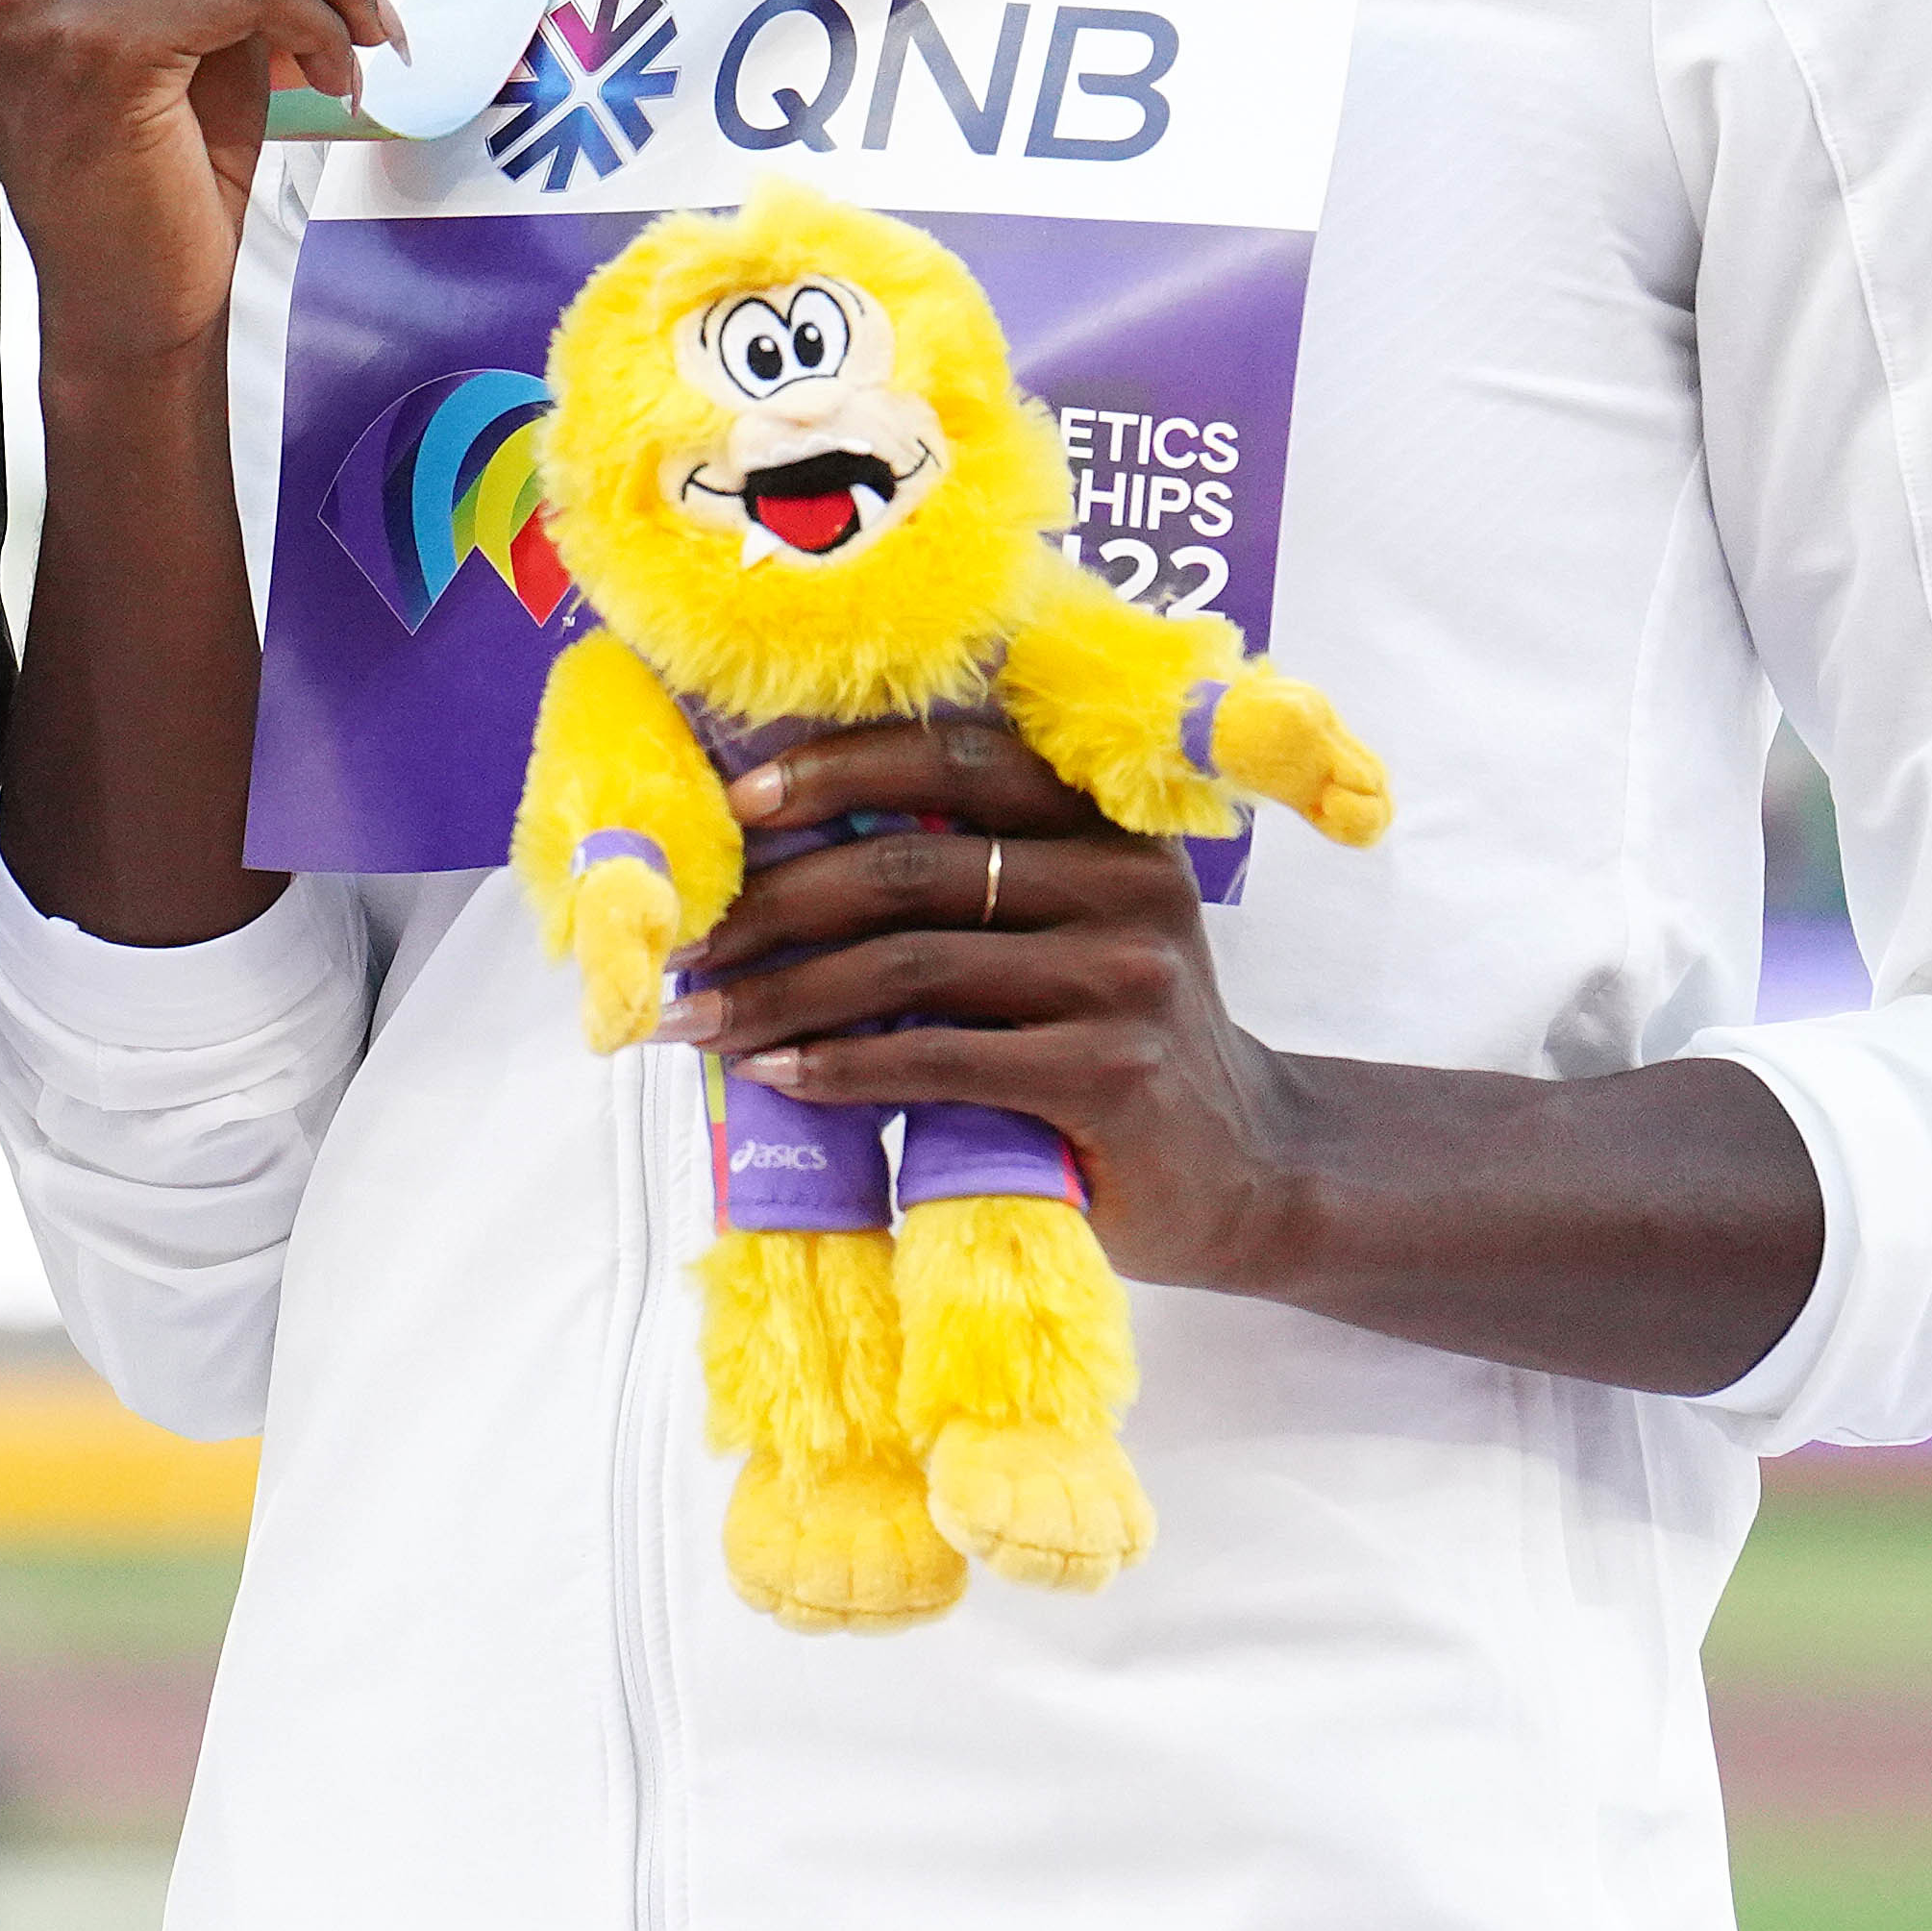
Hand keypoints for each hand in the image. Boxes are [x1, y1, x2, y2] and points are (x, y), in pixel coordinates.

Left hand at [657, 719, 1305, 1282]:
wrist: (1244, 1170)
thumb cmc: (1112, 1038)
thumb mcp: (1067, 930)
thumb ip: (968, 880)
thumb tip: (774, 857)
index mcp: (1104, 822)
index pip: (953, 760)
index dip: (836, 770)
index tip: (736, 805)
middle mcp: (1123, 882)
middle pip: (908, 866)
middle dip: (773, 906)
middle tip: (687, 944)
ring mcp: (1123, 978)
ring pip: (907, 965)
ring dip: (781, 995)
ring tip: (701, 1020)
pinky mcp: (1109, 1075)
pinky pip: (937, 1057)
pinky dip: (840, 1066)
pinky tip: (778, 1074)